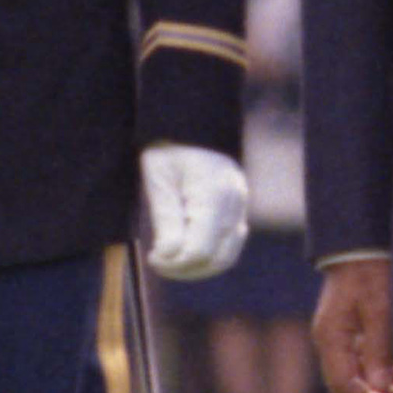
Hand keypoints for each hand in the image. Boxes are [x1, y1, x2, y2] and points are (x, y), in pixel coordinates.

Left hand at [139, 142, 250, 281]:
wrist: (193, 123)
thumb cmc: (169, 149)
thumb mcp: (158, 180)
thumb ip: (166, 220)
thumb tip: (170, 256)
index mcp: (213, 195)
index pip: (200, 250)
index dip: (174, 263)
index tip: (152, 257)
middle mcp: (234, 204)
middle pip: (217, 258)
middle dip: (185, 269)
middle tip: (158, 263)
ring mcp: (240, 207)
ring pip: (227, 256)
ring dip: (198, 267)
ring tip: (171, 261)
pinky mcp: (238, 209)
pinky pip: (229, 244)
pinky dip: (209, 256)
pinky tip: (186, 250)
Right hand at [311, 257, 392, 392]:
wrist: (362, 241)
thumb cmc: (371, 269)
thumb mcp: (380, 308)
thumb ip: (380, 350)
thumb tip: (381, 390)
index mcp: (331, 339)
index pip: (346, 387)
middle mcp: (330, 343)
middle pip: (351, 388)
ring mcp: (340, 338)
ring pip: (362, 378)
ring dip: (390, 390)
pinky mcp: (352, 332)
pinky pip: (367, 363)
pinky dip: (390, 373)